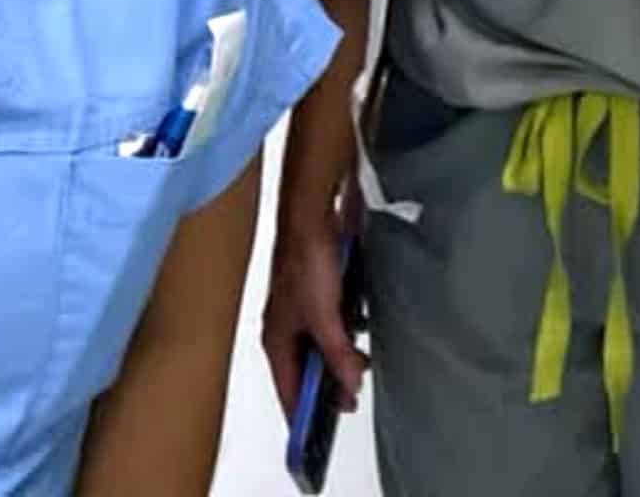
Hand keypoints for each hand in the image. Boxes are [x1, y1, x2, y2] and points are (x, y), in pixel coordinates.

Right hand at [262, 211, 364, 419]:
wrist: (312, 213)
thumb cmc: (309, 263)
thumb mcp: (325, 316)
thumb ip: (338, 353)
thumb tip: (350, 387)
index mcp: (276, 340)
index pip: (288, 389)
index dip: (305, 410)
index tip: (326, 426)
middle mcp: (284, 327)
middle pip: (305, 367)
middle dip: (328, 380)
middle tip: (355, 389)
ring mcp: (301, 307)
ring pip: (319, 343)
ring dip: (340, 353)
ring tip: (363, 361)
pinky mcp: (318, 288)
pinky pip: (331, 320)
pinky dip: (346, 327)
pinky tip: (363, 325)